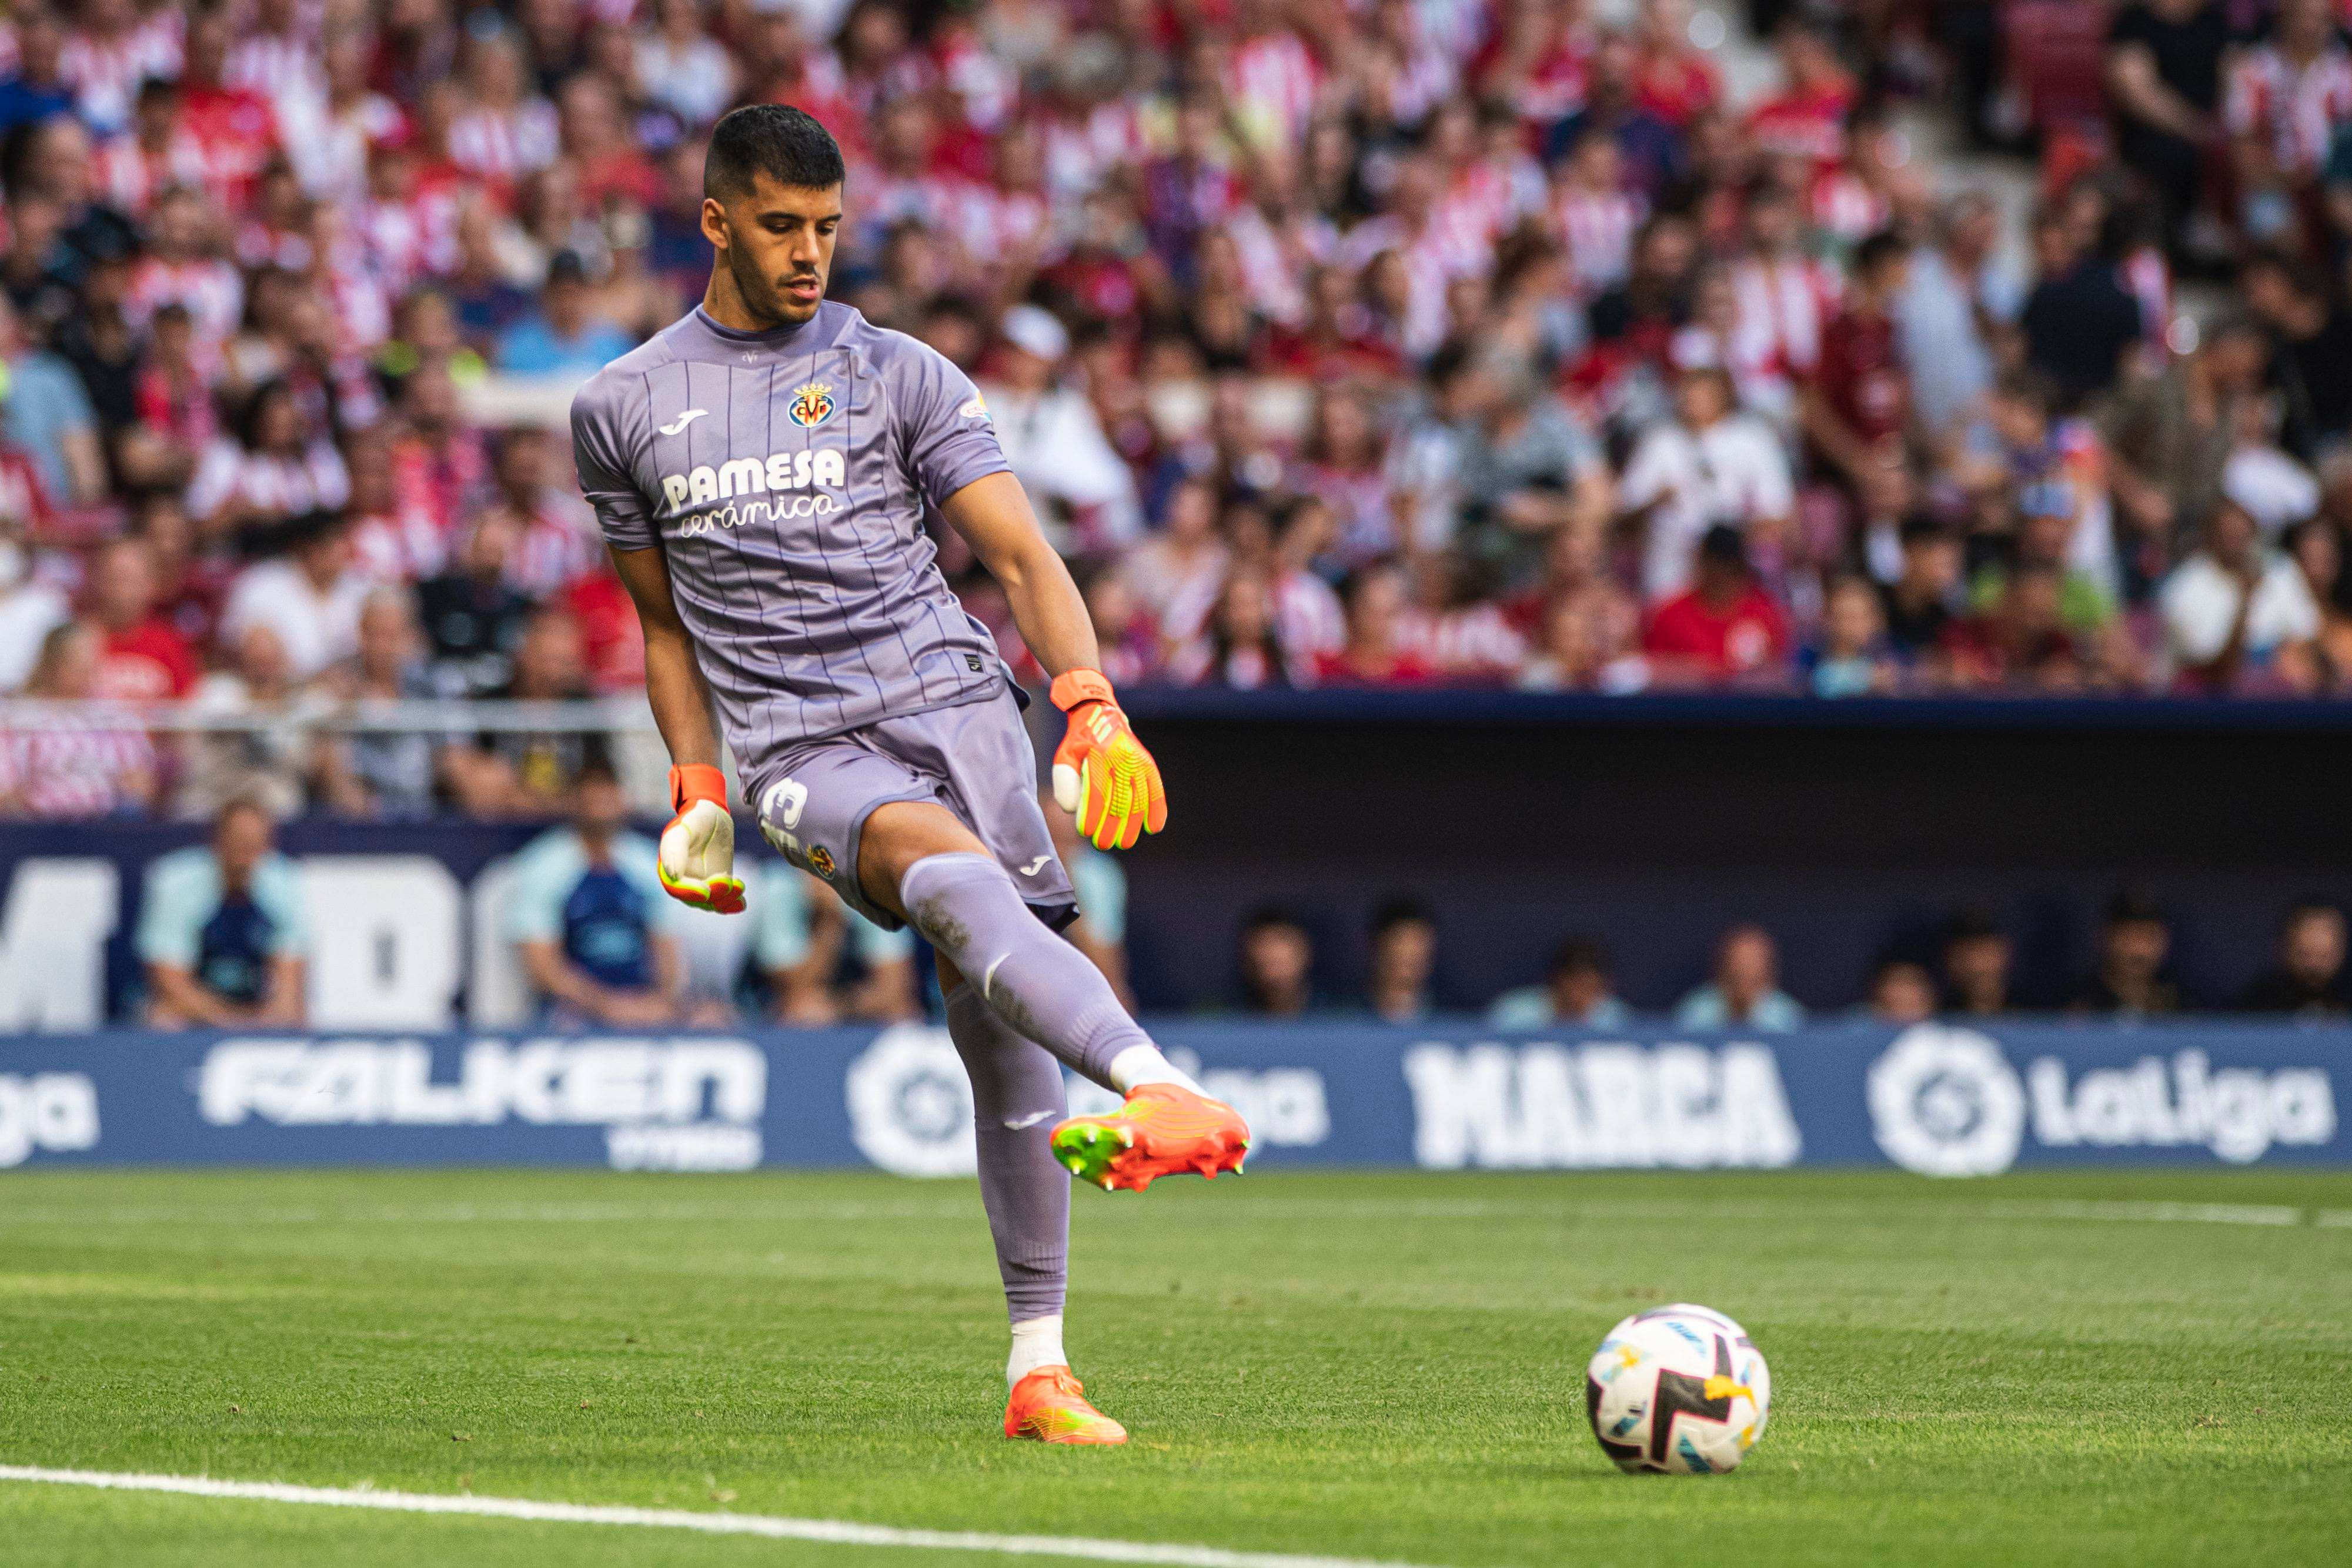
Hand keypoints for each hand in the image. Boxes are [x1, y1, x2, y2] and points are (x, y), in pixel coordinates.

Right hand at [658, 763, 745, 912]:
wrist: (714, 815)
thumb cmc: (695, 818)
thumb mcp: (685, 827)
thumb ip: (675, 848)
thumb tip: (673, 875)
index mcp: (670, 867)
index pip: (677, 888)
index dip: (690, 893)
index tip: (706, 892)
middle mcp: (684, 880)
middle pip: (696, 899)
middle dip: (714, 895)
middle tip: (730, 884)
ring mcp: (702, 883)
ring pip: (711, 902)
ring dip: (725, 899)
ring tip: (739, 886)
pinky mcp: (718, 883)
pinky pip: (723, 899)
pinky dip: (732, 903)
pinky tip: (742, 903)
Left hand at [1049, 669, 1166, 850]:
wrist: (1101, 714)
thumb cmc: (1079, 742)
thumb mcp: (1065, 756)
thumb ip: (1065, 782)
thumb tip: (1073, 811)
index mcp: (1098, 755)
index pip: (1096, 792)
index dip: (1092, 815)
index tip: (1087, 832)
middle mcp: (1121, 758)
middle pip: (1119, 800)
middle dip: (1112, 826)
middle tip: (1104, 844)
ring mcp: (1137, 761)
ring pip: (1138, 799)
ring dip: (1133, 825)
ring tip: (1125, 843)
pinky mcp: (1148, 764)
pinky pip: (1155, 789)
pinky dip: (1157, 809)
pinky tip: (1154, 828)